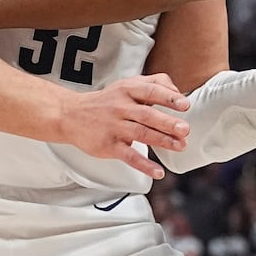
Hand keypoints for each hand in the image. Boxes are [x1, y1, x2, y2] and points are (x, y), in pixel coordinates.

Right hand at [54, 73, 189, 178]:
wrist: (71, 115)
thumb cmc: (106, 101)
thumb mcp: (128, 84)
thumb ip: (155, 83)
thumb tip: (178, 92)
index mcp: (128, 90)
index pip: (150, 91)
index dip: (169, 98)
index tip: (184, 105)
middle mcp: (121, 107)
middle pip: (147, 114)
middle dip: (167, 122)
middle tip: (184, 129)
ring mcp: (114, 127)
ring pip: (140, 134)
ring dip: (162, 141)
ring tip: (180, 146)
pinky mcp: (108, 145)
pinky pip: (128, 156)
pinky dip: (144, 165)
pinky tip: (158, 172)